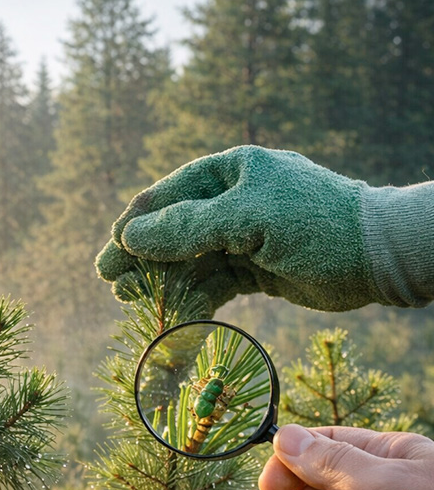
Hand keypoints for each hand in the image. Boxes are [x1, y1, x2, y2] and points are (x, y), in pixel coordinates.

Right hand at [96, 145, 405, 311]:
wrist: (378, 257)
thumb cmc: (315, 225)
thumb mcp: (246, 219)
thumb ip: (186, 228)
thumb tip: (130, 236)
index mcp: (231, 172)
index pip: (167, 195)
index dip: (135, 225)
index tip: (110, 253)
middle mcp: (233, 199)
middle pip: (172, 230)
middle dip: (141, 257)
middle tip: (111, 283)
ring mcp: (243, 235)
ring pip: (190, 260)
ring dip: (162, 281)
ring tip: (133, 301)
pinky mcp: (255, 268)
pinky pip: (213, 283)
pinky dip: (192, 300)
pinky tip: (173, 317)